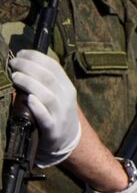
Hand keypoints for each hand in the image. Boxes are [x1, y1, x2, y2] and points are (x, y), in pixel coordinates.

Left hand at [9, 49, 80, 167]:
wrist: (66, 139)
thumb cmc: (56, 112)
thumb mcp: (57, 95)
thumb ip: (44, 82)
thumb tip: (22, 65)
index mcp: (67, 86)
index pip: (54, 66)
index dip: (37, 57)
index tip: (20, 53)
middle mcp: (66, 98)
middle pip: (49, 78)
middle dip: (29, 67)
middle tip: (13, 63)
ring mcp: (61, 114)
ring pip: (47, 95)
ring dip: (30, 83)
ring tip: (15, 76)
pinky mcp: (53, 129)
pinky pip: (45, 117)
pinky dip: (37, 107)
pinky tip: (28, 99)